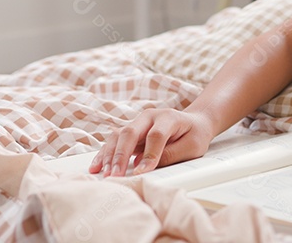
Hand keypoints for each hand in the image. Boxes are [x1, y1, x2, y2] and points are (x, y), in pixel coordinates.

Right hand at [89, 109, 213, 176]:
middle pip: (131, 132)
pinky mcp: (131, 131)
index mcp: (168, 117)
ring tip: (105, 173)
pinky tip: (96, 166)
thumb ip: (171, 154)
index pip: (156, 135)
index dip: (149, 154)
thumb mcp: (192, 146)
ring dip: (109, 156)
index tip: (142, 173)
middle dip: (121, 155)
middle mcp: (149, 117)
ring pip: (118, 136)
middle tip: (116, 175)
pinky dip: (104, 154)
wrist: (194, 122)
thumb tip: (146, 167)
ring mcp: (138, 122)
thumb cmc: (194, 135)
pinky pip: (114, 141)